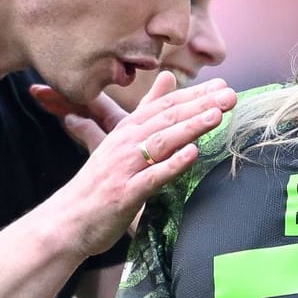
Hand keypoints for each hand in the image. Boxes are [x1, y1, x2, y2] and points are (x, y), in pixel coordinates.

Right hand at [45, 73, 235, 256]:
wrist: (68, 220)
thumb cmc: (99, 181)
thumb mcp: (121, 139)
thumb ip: (147, 109)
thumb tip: (168, 77)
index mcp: (127, 130)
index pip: (165, 106)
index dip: (194, 94)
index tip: (222, 84)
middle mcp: (126, 143)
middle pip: (167, 119)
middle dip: (200, 105)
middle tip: (229, 94)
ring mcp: (125, 168)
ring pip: (162, 142)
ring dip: (190, 127)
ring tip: (216, 115)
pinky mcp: (125, 193)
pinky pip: (152, 177)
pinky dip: (172, 165)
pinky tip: (192, 154)